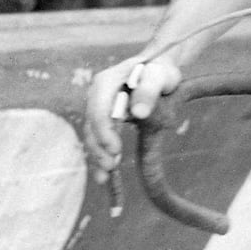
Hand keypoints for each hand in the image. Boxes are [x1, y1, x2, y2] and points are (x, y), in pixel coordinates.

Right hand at [81, 52, 182, 174]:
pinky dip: (101, 156)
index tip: (115, 150)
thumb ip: (149, 90)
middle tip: (111, 167)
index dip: (103, 130)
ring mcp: (100, 108)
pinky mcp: (106, 120)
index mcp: (106, 81)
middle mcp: (97, 95)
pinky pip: (99, 140)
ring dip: (97, 156)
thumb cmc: (159, 72)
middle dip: (98, 147)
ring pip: (92, 135)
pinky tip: (106, 176)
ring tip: (106, 177)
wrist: (158, 72)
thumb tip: (138, 112)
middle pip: (91, 124)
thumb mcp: (158, 76)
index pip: (98, 108)